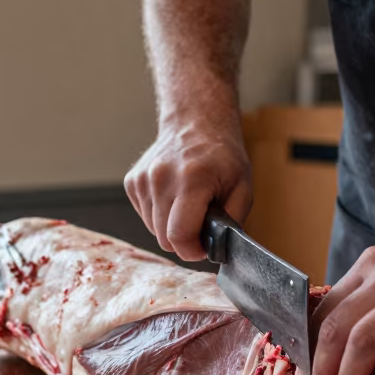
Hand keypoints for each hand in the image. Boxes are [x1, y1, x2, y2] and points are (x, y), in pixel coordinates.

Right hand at [124, 122, 251, 260]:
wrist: (196, 122)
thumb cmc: (222, 156)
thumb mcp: (242, 188)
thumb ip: (232, 222)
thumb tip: (218, 249)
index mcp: (193, 180)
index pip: (179, 235)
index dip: (192, 251)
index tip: (202, 249)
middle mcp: (162, 178)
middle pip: (164, 238)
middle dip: (183, 241)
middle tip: (199, 227)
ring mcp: (143, 179)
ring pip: (152, 230)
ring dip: (170, 227)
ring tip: (187, 206)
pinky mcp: (132, 181)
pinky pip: (144, 216)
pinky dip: (159, 215)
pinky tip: (173, 198)